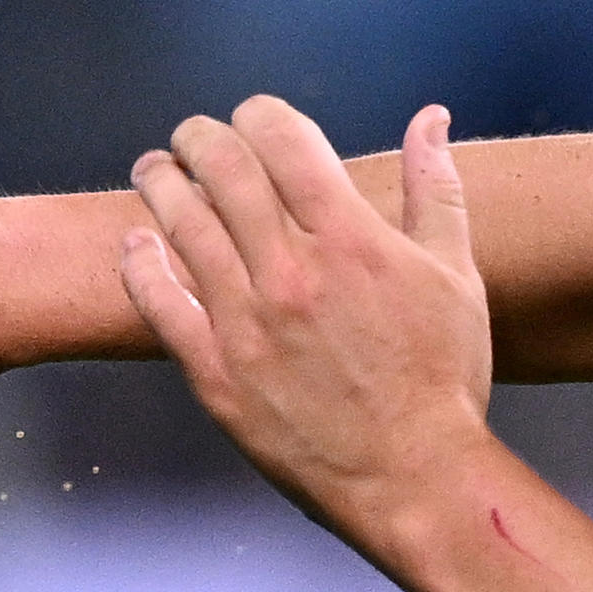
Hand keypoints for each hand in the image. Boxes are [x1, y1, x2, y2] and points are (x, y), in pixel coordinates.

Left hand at [122, 99, 498, 554]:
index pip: (281, 138)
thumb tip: (431, 118)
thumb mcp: (455, 275)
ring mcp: (245, 322)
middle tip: (194, 137)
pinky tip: (137, 243)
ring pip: (180, 223)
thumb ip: (435, 189)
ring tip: (156, 171)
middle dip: (201, 137)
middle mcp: (290, 271)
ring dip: (161, 182)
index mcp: (350, 238)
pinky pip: (158, 303)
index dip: (258, 114)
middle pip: (222, 169)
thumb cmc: (442, 377)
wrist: (414, 477)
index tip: (253, 120)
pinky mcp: (215, 372)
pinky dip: (139, 263)